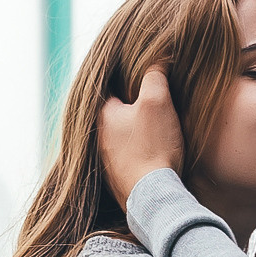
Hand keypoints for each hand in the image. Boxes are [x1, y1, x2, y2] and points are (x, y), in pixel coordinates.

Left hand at [98, 65, 184, 207]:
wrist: (153, 197)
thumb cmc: (153, 146)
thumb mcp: (157, 101)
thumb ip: (154, 76)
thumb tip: (155, 59)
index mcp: (103, 115)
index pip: (111, 88)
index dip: (129, 80)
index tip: (144, 78)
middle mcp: (98, 138)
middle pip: (116, 113)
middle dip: (133, 107)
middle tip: (153, 103)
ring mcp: (106, 161)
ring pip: (121, 136)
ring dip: (136, 131)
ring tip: (155, 128)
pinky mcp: (118, 180)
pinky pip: (128, 157)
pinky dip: (139, 151)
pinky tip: (153, 152)